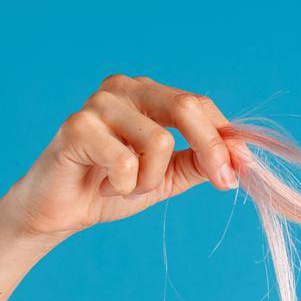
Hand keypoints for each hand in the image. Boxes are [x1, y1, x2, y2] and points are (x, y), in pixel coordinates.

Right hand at [0, 73, 244, 242]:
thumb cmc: (111, 187)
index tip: (239, 172)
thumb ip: (200, 162)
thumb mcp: (168, 176)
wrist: (60, 211)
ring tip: (127, 186)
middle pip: (187, 107)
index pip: (200, 104)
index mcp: (148, 94)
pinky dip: (124, 186)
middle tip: (223, 182)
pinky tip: (103, 185)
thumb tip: (240, 159)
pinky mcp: (77, 126)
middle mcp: (125, 88)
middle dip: (211, 150)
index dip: (225, 139)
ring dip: (151, 180)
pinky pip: (126, 162)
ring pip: (159, 142)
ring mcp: (99, 104)